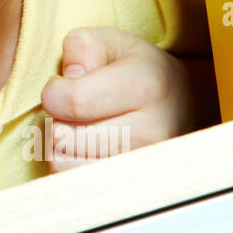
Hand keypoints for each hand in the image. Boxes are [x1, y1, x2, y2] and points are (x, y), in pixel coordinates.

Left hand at [39, 26, 194, 172]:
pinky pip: (74, 184)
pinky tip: (88, 150)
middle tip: (78, 109)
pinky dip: (71, 166)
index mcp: (148, 85)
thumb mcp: (109, 42)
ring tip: (84, 128)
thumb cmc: (133, 69)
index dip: (54, 91)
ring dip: (62, 146)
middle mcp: (154, 131)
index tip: (65, 84)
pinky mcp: (134, 191)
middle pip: (64, 136)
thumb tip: (72, 75)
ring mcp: (146, 168)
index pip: (73, 101)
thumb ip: (82, 46)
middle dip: (58, 118)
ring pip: (64, 164)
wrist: (178, 104)